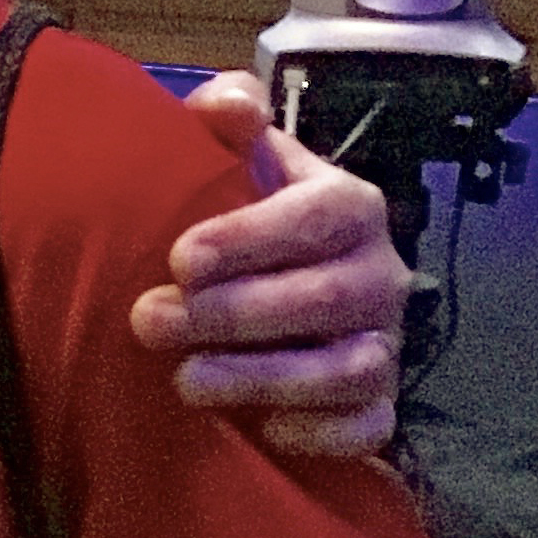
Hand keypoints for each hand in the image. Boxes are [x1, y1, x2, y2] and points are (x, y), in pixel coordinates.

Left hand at [128, 71, 407, 457]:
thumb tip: (229, 104)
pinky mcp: (380, 404)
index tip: (179, 259)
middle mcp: (381, 274)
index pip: (315, 218)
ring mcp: (387, 343)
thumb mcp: (238, 154)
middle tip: (150, 321)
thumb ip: (229, 114)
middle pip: (327, 298)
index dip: (250, 239)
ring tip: (185, 381)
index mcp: (349, 205)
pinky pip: (369, 427)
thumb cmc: (248, 210)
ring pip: (348, 369)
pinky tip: (264, 428)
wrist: (282, 276)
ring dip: (264, 379)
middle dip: (234, 315)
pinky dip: (320, 433)